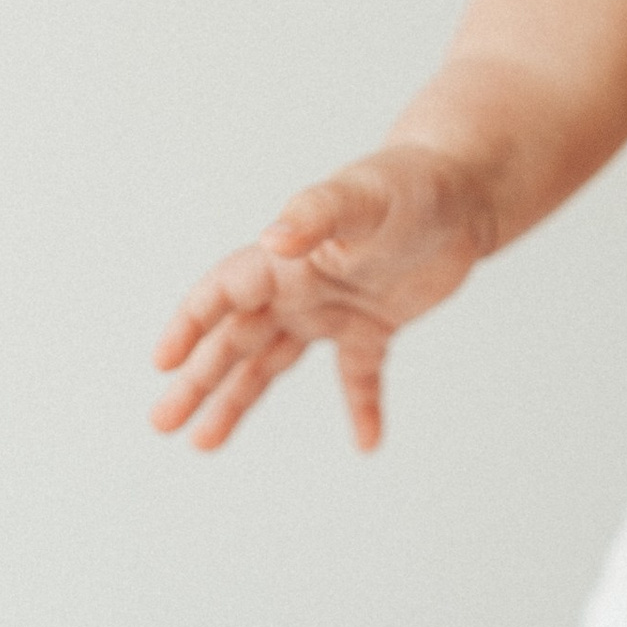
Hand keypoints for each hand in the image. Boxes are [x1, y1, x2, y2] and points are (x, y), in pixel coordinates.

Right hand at [152, 145, 494, 452]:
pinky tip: (367, 443)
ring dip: (239, 401)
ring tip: (203, 444)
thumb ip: (316, 214)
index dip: (191, 326)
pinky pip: (359, 377)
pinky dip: (362, 409)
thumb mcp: (362, 196)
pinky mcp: (373, 326)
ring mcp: (332, 309)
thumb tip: (273, 241)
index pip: (224, 294)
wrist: (464, 187)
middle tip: (162, 424)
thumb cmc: (409, 183)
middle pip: (235, 340)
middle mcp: (297, 288)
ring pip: (272, 364)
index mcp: (285, 258)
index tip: (163, 363)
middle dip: (199, 381)